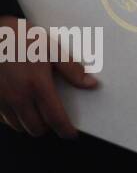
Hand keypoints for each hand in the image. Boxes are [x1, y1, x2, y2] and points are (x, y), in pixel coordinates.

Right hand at [0, 15, 97, 137]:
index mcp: (37, 85)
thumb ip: (71, 69)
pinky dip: (13, 118)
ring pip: (18, 126)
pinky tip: (19, 106)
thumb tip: (91, 84)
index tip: (71, 134)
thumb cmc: (20, 38)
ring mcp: (1, 100)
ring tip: (38, 112)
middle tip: (54, 119)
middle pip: (35, 128)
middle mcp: (18, 97)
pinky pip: (3, 119)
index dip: (65, 130)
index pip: (55, 118)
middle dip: (48, 128)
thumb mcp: (51, 48)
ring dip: (29, 124)